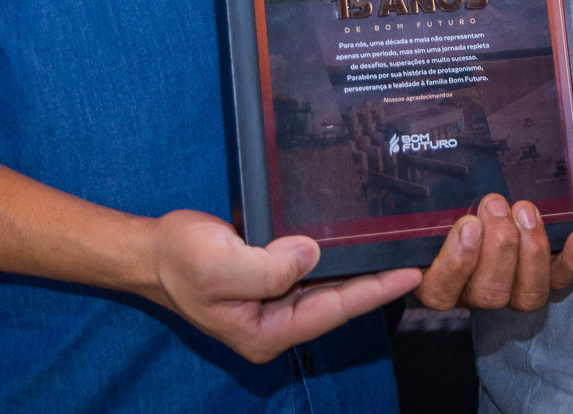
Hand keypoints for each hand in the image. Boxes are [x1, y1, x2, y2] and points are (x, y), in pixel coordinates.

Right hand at [142, 209, 419, 363]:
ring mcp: (274, 302)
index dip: (374, 291)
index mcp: (267, 332)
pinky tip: (356, 240)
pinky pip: (313, 270)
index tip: (411, 273)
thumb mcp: (219, 265)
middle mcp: (276, 322)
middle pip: (339, 301)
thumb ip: (267, 267)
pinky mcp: (272, 278)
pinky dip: (337, 255)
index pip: (334, 310)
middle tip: (420, 258)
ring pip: (330, 286)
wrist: (151, 251)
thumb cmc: (179, 261)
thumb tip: (312, 253)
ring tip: (399, 248)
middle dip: (377, 281)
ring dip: (361, 268)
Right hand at [415, 194, 572, 311]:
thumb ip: (417, 200)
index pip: (440, 289)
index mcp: (436, 282)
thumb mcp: (421, 207)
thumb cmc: (439, 210)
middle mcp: (473, 295)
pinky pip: (561, 282)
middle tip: (495, 204)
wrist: (471, 218)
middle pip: (489, 292)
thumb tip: (411, 159)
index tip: (466, 224)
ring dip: (531, 250)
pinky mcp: (542, 282)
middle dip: (499, 245)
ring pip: (526, 294)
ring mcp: (510, 292)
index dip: (457, 261)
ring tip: (525, 211)